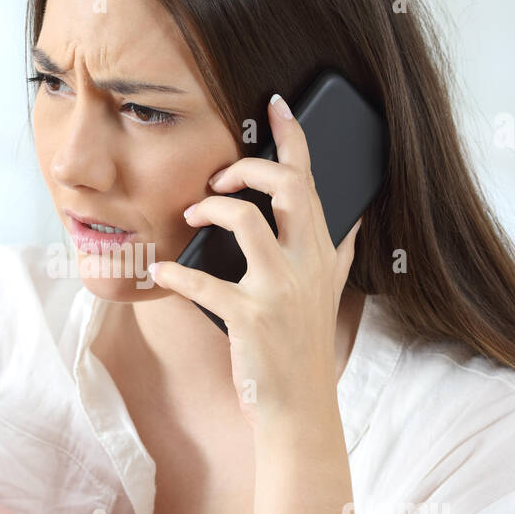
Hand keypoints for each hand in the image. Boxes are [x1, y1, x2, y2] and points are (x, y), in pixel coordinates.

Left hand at [148, 93, 360, 428]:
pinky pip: (203, 282)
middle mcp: (306, 266)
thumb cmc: (303, 349)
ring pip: (246, 221)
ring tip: (191, 217)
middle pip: (287, 187)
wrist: (299, 409)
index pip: (311, 182)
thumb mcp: (331, 296)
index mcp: (322, 254)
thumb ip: (340, 255)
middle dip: (248, 167)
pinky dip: (175, 273)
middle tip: (218, 178)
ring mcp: (279, 292)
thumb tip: (354, 223)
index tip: (275, 103)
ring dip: (210, 210)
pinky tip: (161, 271)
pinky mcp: (250, 319)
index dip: (293, 137)